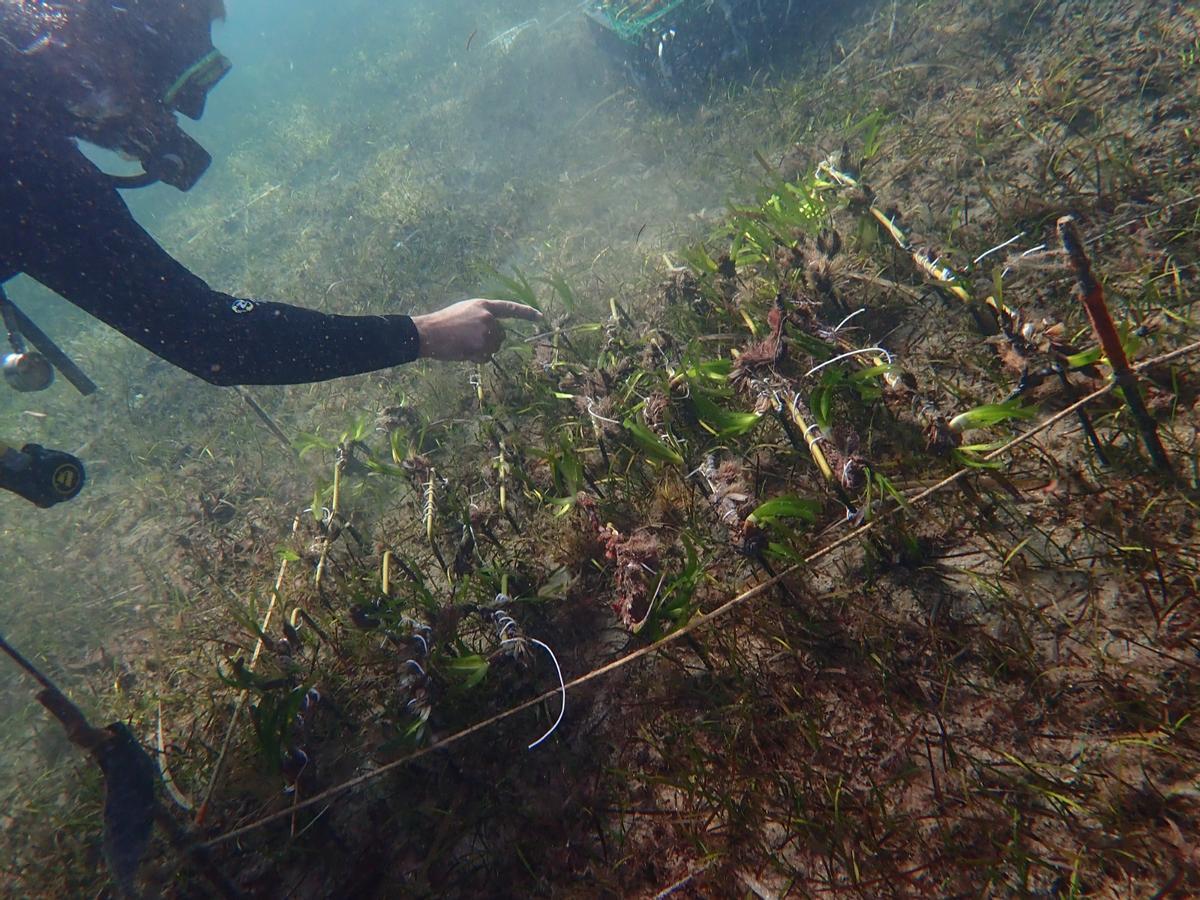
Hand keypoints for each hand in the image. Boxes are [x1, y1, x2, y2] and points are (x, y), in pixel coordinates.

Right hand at [411, 299, 541, 362]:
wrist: (429, 332)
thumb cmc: (443, 322)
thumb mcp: (465, 310)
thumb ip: (482, 316)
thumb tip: (495, 330)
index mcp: (484, 305)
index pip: (510, 308)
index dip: (526, 313)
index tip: (540, 317)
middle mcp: (488, 318)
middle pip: (501, 335)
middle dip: (490, 339)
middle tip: (468, 338)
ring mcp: (486, 333)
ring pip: (494, 347)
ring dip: (483, 349)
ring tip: (464, 343)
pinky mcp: (482, 347)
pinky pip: (486, 357)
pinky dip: (477, 358)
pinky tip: (463, 351)